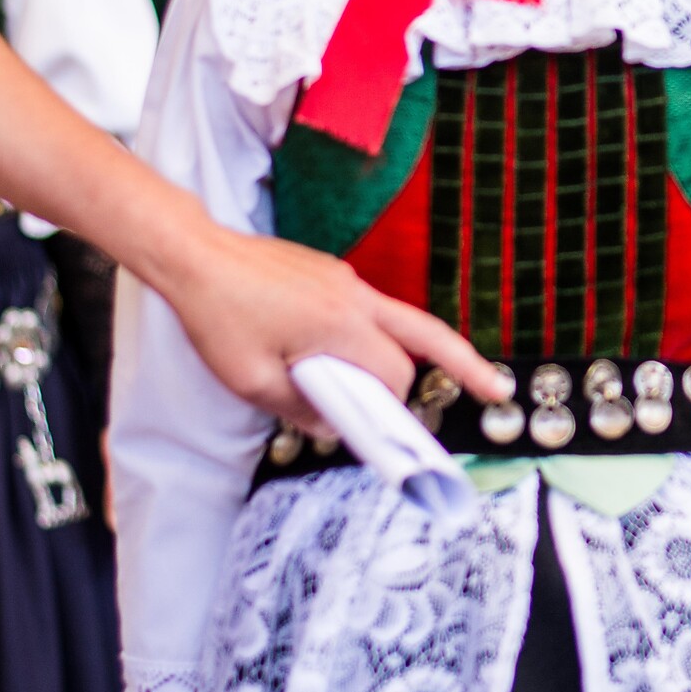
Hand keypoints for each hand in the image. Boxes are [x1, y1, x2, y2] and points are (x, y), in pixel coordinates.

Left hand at [171, 229, 509, 435]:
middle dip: (464, 363)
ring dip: (416, 350)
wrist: (195, 255)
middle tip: (495, 387)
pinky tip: (337, 354)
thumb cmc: (217, 318)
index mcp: (341, 325)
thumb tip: (330, 424)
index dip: (394, 407)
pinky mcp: (331, 274)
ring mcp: (346, 281)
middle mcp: (355, 298)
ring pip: (399, 320)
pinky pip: (365, 311)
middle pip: (428, 334)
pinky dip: (368, 336)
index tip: (401, 435)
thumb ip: (298, 407)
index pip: (393, 373)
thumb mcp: (249, 381)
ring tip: (437, 374)